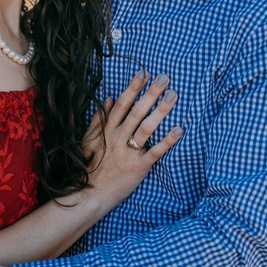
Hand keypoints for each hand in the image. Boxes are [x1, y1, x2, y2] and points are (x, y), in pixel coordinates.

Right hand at [83, 69, 182, 199]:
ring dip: (161, 110)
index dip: (134, 87)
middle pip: (138, 110)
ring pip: (148, 127)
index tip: (145, 72)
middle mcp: (119, 137)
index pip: (123, 103)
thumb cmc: (88, 167)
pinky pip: (155, 152)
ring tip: (174, 95)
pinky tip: (179, 130)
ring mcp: (129, 152)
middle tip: (166, 77)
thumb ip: (98, 120)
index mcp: (107, 130)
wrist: (89, 194)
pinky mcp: (138, 167)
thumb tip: (108, 99)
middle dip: (152, 92)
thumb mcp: (87, 140)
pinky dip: (168, 141)